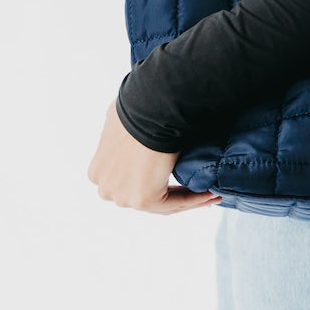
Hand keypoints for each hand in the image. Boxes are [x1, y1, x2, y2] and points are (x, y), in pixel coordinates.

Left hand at [87, 101, 219, 214]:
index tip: (172, 170)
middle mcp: (107, 187)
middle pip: (143, 192)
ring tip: (210, 193)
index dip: (153, 176)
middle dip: (170, 190)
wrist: (151, 109)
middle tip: (196, 186)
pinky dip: (195, 200)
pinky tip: (211, 195)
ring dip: (188, 197)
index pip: (128, 179)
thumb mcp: (128, 116)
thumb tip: (145, 125)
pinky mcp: (144, 199)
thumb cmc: (141, 105)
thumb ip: (130, 130)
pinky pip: (174, 203)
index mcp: (98, 170)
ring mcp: (123, 196)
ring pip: (161, 201)